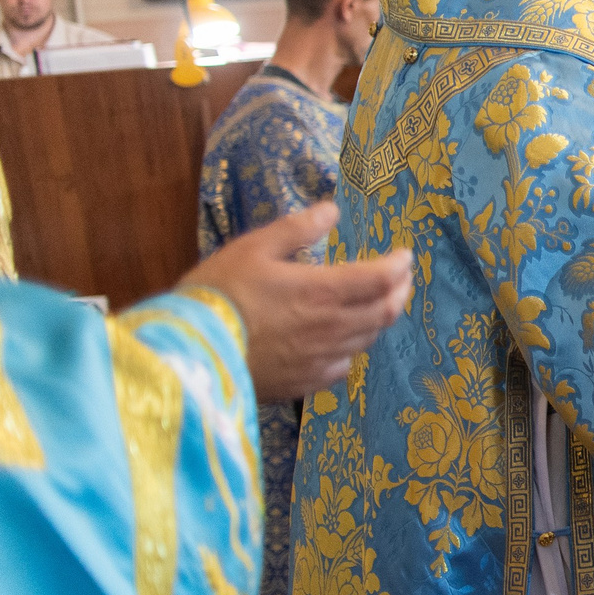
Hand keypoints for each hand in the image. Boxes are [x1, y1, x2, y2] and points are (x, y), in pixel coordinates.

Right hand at [181, 202, 412, 402]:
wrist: (189, 353)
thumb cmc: (218, 293)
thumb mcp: (253, 248)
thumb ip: (297, 229)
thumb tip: (332, 210)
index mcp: (323, 292)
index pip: (381, 278)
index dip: (399, 265)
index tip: (405, 255)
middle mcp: (332, 328)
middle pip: (385, 311)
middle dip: (400, 292)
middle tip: (403, 279)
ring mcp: (320, 360)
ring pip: (367, 340)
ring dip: (379, 319)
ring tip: (378, 305)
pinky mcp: (304, 384)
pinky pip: (342, 366)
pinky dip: (351, 349)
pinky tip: (344, 343)